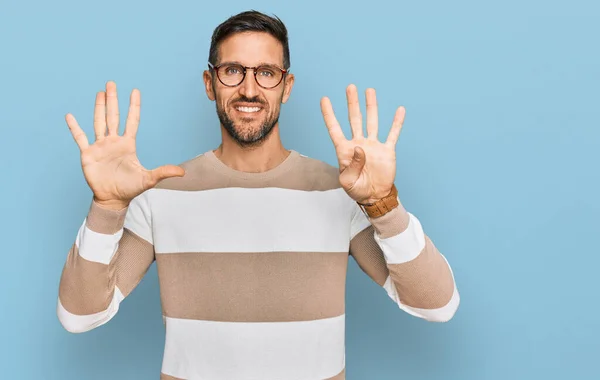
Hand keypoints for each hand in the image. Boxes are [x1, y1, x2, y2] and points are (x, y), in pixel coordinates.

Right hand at [66, 81, 184, 209]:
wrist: (113, 198)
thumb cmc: (130, 188)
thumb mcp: (148, 179)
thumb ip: (163, 172)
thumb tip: (182, 173)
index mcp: (128, 144)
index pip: (132, 121)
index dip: (133, 106)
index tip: (135, 91)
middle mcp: (114, 142)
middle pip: (113, 116)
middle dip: (113, 100)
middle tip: (111, 83)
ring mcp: (100, 146)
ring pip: (99, 122)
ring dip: (98, 107)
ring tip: (100, 93)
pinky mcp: (88, 154)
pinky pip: (80, 138)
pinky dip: (75, 127)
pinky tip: (70, 116)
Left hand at [320, 84, 405, 203]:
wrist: (374, 196)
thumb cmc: (357, 189)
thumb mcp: (348, 182)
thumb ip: (352, 166)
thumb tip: (360, 148)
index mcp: (345, 150)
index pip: (335, 129)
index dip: (329, 115)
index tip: (324, 99)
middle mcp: (358, 143)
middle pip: (354, 119)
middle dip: (352, 103)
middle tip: (350, 87)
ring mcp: (373, 145)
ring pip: (372, 121)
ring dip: (371, 106)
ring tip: (369, 91)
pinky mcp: (386, 150)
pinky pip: (392, 134)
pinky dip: (396, 123)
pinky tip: (399, 111)